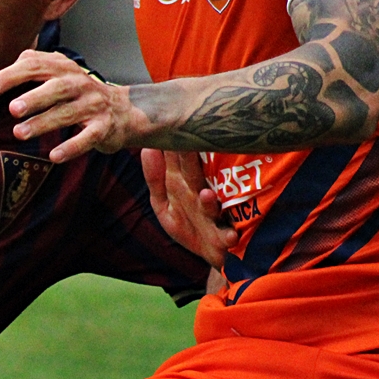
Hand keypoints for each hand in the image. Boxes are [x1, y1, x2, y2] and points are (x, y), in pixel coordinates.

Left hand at [0, 49, 146, 163]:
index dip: (11, 75)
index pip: (35, 66)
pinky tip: (54, 156)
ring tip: (19, 133)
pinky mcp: (104, 127)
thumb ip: (32, 66)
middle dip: (34, 97)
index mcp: (63, 68)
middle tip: (12, 109)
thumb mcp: (58, 73)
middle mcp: (79, 83)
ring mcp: (93, 105)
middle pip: (56, 87)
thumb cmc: (78, 93)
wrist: (123, 111)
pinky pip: (88, 137)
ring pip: (68, 113)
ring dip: (43, 123)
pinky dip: (72, 147)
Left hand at [140, 148, 236, 271]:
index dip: (172, 147)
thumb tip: (147, 148)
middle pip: (195, 179)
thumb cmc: (188, 222)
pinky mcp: (225, 238)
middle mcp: (201, 196)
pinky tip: (231, 236)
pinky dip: (230, 236)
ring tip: (206, 196)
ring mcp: (214, 217)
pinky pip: (228, 237)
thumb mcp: (164, 203)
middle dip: (192, 163)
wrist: (212, 254)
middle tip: (189, 145)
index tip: (169, 125)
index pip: (177, 162)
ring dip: (210, 203)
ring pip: (212, 207)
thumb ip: (154, 178)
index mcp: (185, 185)